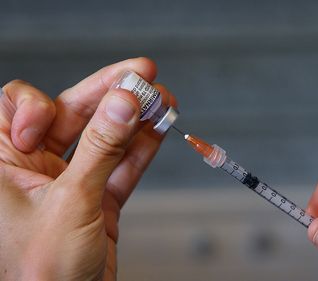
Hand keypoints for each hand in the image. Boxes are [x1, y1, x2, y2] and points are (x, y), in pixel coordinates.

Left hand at [0, 58, 175, 279]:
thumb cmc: (38, 275)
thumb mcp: (71, 202)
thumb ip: (100, 150)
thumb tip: (122, 105)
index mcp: (3, 165)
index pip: (15, 108)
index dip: (40, 104)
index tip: (63, 113)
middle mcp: (34, 170)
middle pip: (73, 116)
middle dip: (110, 95)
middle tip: (143, 76)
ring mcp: (70, 185)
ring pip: (104, 140)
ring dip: (134, 120)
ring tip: (161, 99)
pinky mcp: (98, 202)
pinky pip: (122, 167)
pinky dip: (142, 149)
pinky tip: (159, 129)